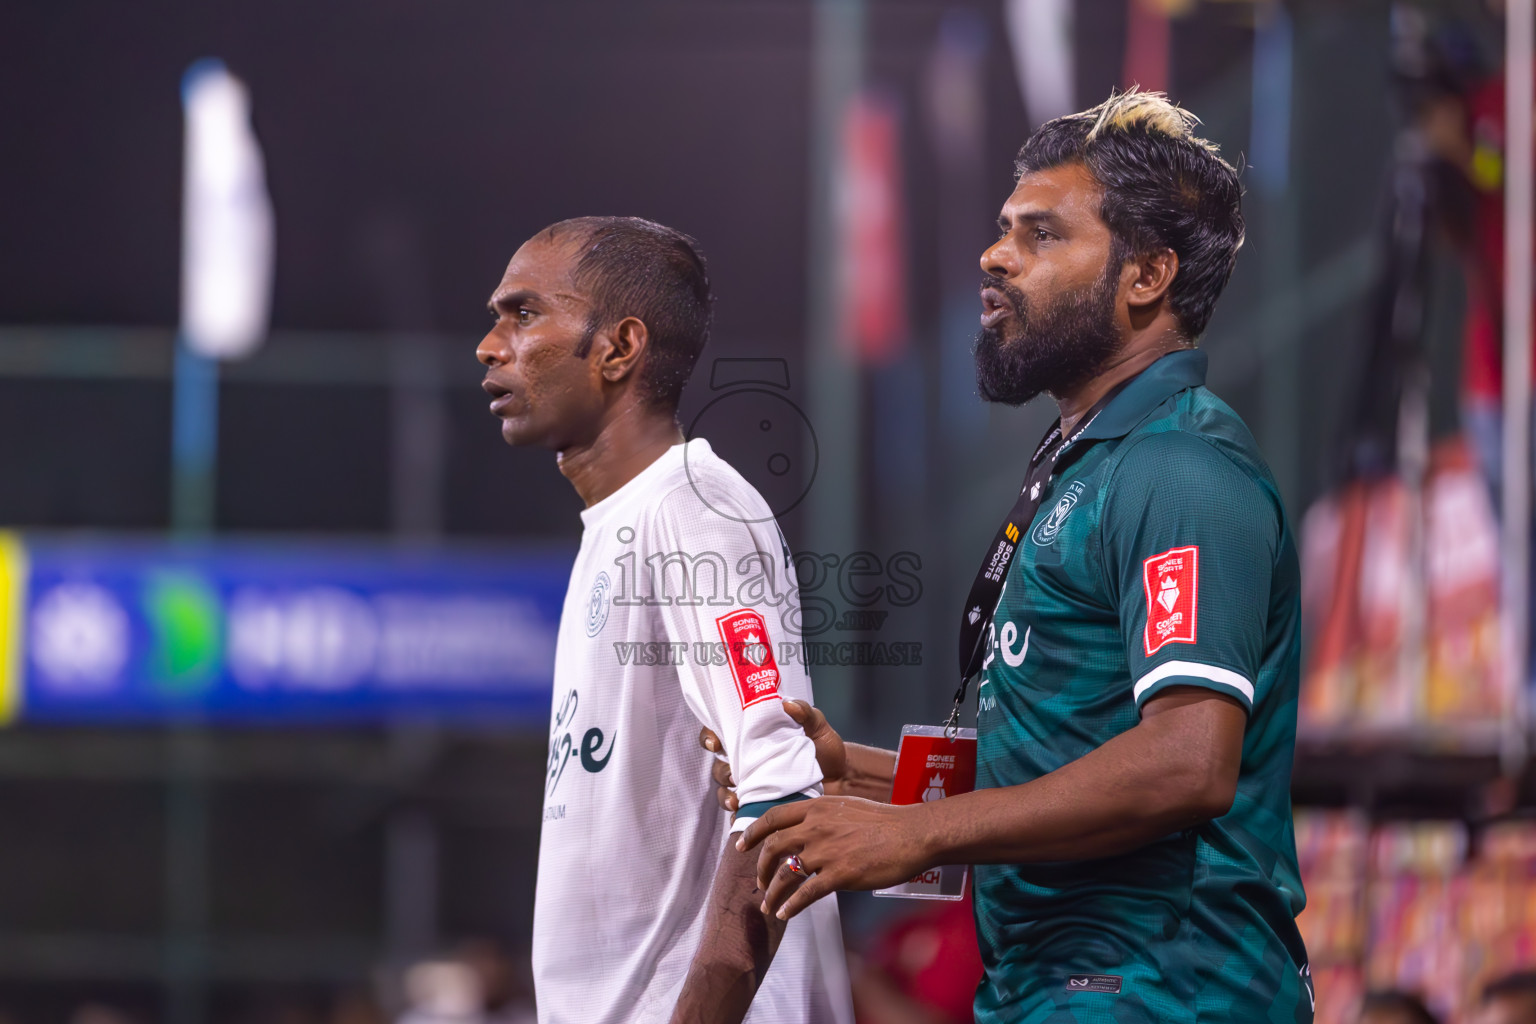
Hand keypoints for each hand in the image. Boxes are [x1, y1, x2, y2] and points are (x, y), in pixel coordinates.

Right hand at [699, 699, 848, 811]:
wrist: (842, 777)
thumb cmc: (825, 747)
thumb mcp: (817, 725)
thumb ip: (804, 712)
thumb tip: (787, 705)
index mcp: (755, 736)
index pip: (722, 732)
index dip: (709, 736)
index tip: (715, 743)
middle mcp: (748, 759)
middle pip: (719, 764)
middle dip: (720, 771)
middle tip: (733, 775)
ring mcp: (753, 782)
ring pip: (725, 789)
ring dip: (726, 796)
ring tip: (737, 801)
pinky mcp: (761, 803)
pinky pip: (741, 812)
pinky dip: (738, 817)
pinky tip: (744, 818)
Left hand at [735, 796, 933, 920]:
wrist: (912, 834)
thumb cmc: (886, 821)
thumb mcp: (847, 807)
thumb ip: (824, 815)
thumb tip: (808, 825)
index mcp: (817, 808)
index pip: (773, 817)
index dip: (753, 833)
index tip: (742, 846)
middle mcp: (816, 827)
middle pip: (773, 847)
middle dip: (760, 868)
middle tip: (759, 882)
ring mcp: (826, 851)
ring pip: (785, 874)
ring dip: (771, 893)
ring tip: (768, 906)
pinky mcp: (840, 874)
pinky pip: (805, 894)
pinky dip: (790, 906)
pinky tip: (785, 914)